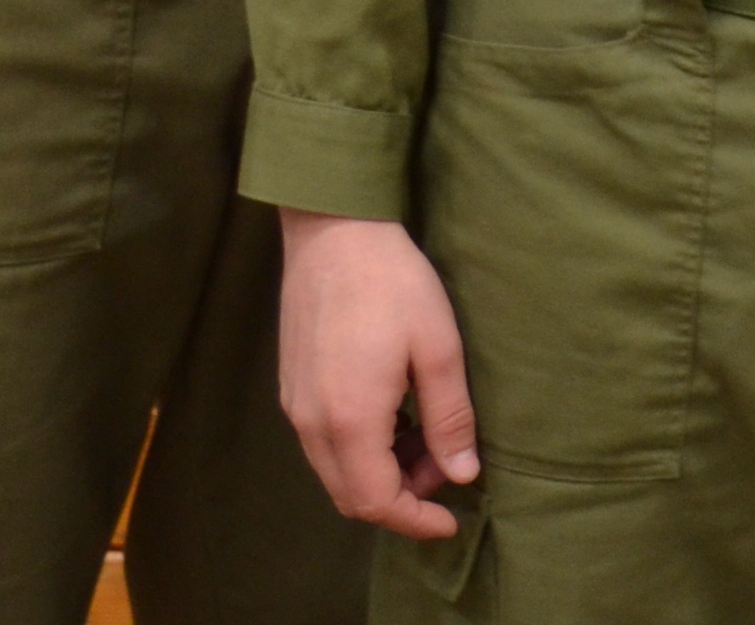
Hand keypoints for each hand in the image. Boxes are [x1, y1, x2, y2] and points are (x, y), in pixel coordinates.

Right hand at [277, 209, 478, 537]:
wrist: (334, 232)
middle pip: (351, 496)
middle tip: (447, 468)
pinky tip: (398, 416)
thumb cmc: (392, 283)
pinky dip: (362, 450)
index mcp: (350, 420)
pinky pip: (324, 445)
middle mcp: (312, 424)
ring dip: (382, 472)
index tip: (451, 520)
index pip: (375, 501)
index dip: (414, 520)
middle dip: (402, 497)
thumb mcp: (439, 348)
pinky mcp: (292, 389)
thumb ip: (450, 417)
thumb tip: (462, 474)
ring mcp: (296, 407)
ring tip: (429, 438)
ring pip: (336, 472)